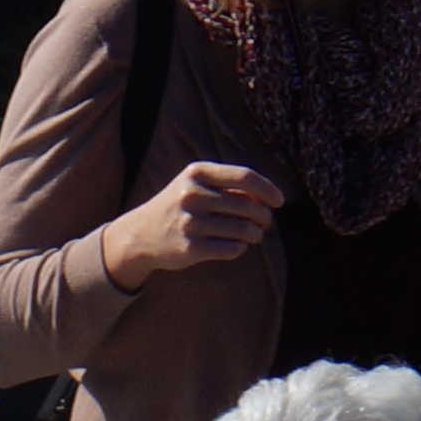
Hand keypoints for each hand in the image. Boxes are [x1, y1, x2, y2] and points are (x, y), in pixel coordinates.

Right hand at [112, 156, 282, 288]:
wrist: (140, 234)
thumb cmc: (178, 205)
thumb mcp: (195, 183)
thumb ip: (228, 185)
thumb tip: (267, 198)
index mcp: (198, 172)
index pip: (244, 176)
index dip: (267, 189)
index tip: (280, 201)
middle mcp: (193, 194)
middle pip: (246, 204)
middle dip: (263, 216)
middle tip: (266, 222)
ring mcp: (190, 222)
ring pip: (241, 229)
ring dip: (255, 234)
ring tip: (256, 235)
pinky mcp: (189, 247)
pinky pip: (230, 249)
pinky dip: (240, 248)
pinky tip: (238, 246)